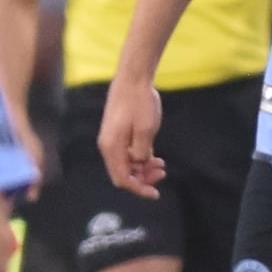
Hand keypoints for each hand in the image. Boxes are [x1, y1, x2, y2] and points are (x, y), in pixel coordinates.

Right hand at [96, 72, 164, 195]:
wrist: (133, 78)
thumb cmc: (139, 102)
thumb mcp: (145, 129)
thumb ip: (142, 151)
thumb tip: (140, 163)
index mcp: (111, 147)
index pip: (122, 179)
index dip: (138, 189)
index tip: (155, 193)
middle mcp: (109, 146)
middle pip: (124, 174)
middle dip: (143, 179)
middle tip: (162, 174)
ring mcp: (113, 140)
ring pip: (127, 165)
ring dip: (143, 170)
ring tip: (161, 166)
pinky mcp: (119, 134)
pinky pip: (129, 155)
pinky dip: (141, 160)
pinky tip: (155, 158)